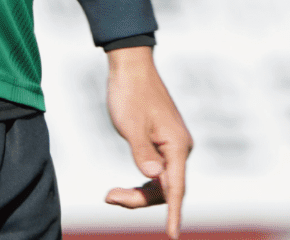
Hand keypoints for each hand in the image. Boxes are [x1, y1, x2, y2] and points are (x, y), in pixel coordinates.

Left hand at [103, 46, 191, 237]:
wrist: (130, 66)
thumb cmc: (130, 93)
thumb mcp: (131, 125)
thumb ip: (142, 153)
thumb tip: (152, 177)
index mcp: (177, 145)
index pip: (176, 188)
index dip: (173, 214)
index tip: (172, 235)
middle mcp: (180, 148)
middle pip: (167, 190)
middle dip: (139, 200)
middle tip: (109, 196)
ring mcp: (172, 146)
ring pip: (161, 183)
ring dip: (137, 193)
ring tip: (110, 195)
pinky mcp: (163, 144)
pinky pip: (156, 173)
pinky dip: (140, 183)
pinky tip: (122, 189)